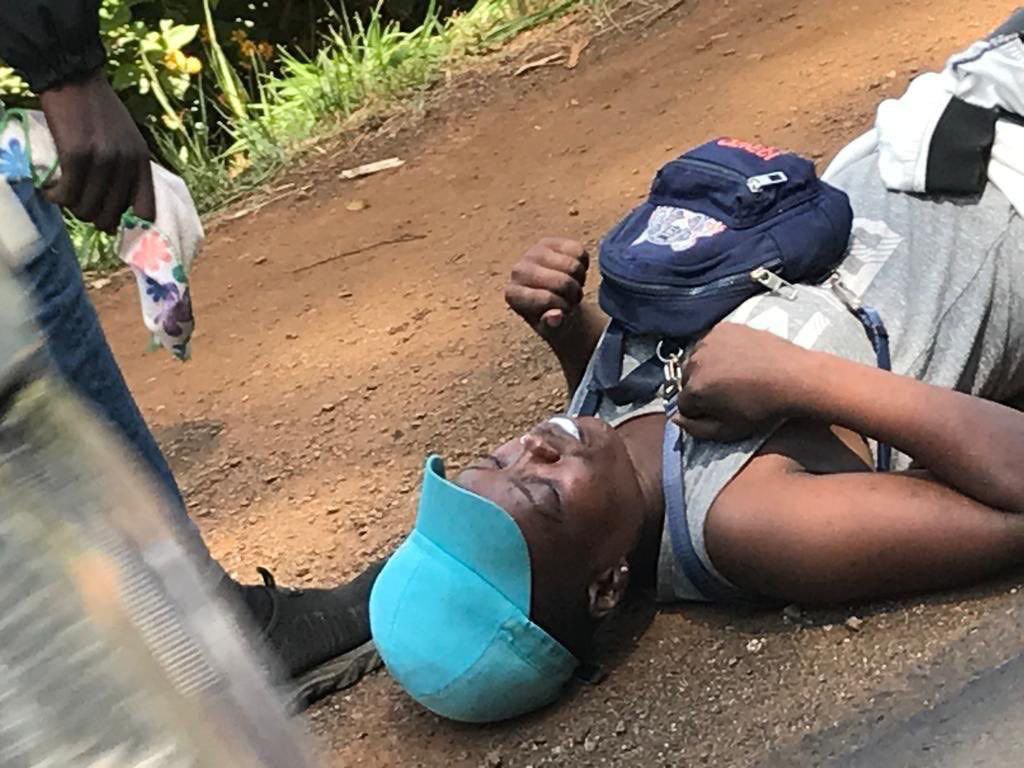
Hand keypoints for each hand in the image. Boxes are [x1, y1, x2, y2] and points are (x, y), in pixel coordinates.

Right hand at [39, 70, 155, 232]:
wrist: (74, 78)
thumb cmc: (98, 109)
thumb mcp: (127, 137)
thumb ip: (128, 167)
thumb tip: (121, 206)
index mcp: (141, 160)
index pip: (144, 209)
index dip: (126, 221)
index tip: (110, 221)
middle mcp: (126, 164)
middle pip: (110, 214)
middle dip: (92, 216)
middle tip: (78, 205)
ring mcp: (102, 161)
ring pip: (87, 208)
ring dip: (71, 207)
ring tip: (62, 195)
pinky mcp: (76, 156)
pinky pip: (67, 195)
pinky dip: (56, 198)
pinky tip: (50, 191)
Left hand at [505, 238, 588, 338]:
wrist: (554, 301)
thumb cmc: (551, 319)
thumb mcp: (553, 330)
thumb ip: (553, 326)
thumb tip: (556, 316)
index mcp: (513, 294)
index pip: (548, 299)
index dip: (564, 309)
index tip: (561, 313)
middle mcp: (518, 270)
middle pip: (563, 282)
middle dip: (574, 295)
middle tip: (570, 300)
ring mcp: (533, 252)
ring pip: (573, 266)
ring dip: (579, 280)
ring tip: (571, 288)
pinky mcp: (550, 242)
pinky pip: (579, 252)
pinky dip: (583, 265)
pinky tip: (573, 274)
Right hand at [674, 323, 810, 440]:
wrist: (794, 377)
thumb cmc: (763, 408)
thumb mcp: (729, 430)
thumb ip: (696, 429)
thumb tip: (675, 418)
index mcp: (694, 389)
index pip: (682, 404)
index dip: (699, 411)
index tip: (716, 411)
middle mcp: (695, 362)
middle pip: (687, 380)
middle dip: (700, 387)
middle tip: (725, 393)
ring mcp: (708, 341)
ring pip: (697, 360)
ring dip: (707, 367)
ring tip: (732, 375)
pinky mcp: (723, 328)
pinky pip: (711, 343)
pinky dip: (718, 351)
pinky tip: (737, 359)